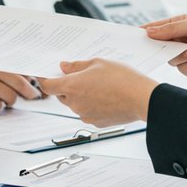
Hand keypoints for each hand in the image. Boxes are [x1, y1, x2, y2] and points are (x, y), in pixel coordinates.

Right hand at [0, 64, 41, 109]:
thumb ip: (1, 67)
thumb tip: (26, 76)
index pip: (20, 68)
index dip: (33, 78)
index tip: (40, 84)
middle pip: (20, 83)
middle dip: (30, 93)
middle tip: (33, 96)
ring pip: (9, 97)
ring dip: (10, 101)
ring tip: (5, 99)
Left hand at [38, 59, 156, 126]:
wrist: (142, 98)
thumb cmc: (122, 78)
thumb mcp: (98, 63)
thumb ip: (77, 65)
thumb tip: (63, 67)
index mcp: (71, 87)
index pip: (47, 86)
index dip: (45, 80)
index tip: (46, 76)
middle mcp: (75, 103)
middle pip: (61, 96)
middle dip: (67, 87)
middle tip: (81, 77)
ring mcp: (85, 115)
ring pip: (75, 104)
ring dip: (80, 96)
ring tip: (99, 86)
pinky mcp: (96, 123)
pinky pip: (87, 112)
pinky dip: (91, 105)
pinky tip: (105, 97)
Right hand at [142, 13, 186, 85]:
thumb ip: (171, 30)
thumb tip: (148, 32)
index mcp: (180, 25)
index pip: (158, 28)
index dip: (146, 31)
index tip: (134, 35)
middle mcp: (181, 41)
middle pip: (160, 46)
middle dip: (161, 46)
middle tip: (158, 47)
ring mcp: (186, 56)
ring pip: (170, 59)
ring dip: (182, 55)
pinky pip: (183, 69)